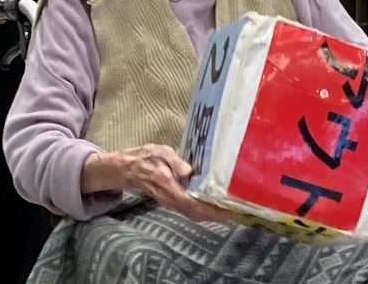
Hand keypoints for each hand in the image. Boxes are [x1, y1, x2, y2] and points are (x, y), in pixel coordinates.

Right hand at [89, 144, 235, 222]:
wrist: (130, 168)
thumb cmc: (147, 157)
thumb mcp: (160, 152)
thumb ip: (175, 161)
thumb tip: (190, 171)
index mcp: (169, 187)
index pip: (193, 204)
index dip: (212, 210)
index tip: (229, 210)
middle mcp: (171, 200)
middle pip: (197, 214)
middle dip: (217, 215)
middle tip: (238, 209)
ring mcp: (172, 203)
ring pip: (195, 214)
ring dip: (213, 214)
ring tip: (231, 207)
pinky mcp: (174, 202)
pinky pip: (191, 210)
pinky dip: (206, 210)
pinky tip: (215, 203)